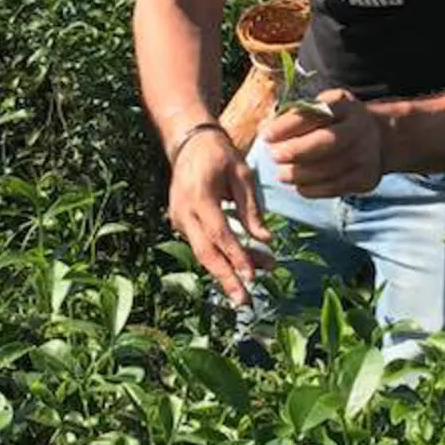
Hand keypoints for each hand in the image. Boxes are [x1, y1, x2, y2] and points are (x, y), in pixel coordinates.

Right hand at [167, 127, 272, 307]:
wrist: (189, 143)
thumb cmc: (219, 155)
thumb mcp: (242, 175)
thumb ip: (252, 209)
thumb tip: (266, 240)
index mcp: (199, 196)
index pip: (219, 233)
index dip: (236, 256)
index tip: (252, 276)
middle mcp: (184, 212)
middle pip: (205, 252)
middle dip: (225, 278)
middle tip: (243, 301)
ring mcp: (179, 219)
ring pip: (203, 252)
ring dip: (227, 270)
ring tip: (252, 284)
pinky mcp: (181, 223)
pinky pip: (201, 245)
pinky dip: (221, 256)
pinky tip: (244, 265)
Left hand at [261, 89, 384, 198]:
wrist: (378, 139)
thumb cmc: (337, 122)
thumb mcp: (324, 107)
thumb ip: (298, 114)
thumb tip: (265, 130)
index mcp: (345, 106)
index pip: (316, 113)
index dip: (289, 125)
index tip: (267, 135)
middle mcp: (360, 128)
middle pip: (327, 142)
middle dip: (297, 150)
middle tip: (274, 156)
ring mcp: (366, 155)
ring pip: (330, 169)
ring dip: (300, 174)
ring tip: (281, 175)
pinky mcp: (366, 179)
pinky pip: (335, 188)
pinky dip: (313, 189)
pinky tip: (299, 185)